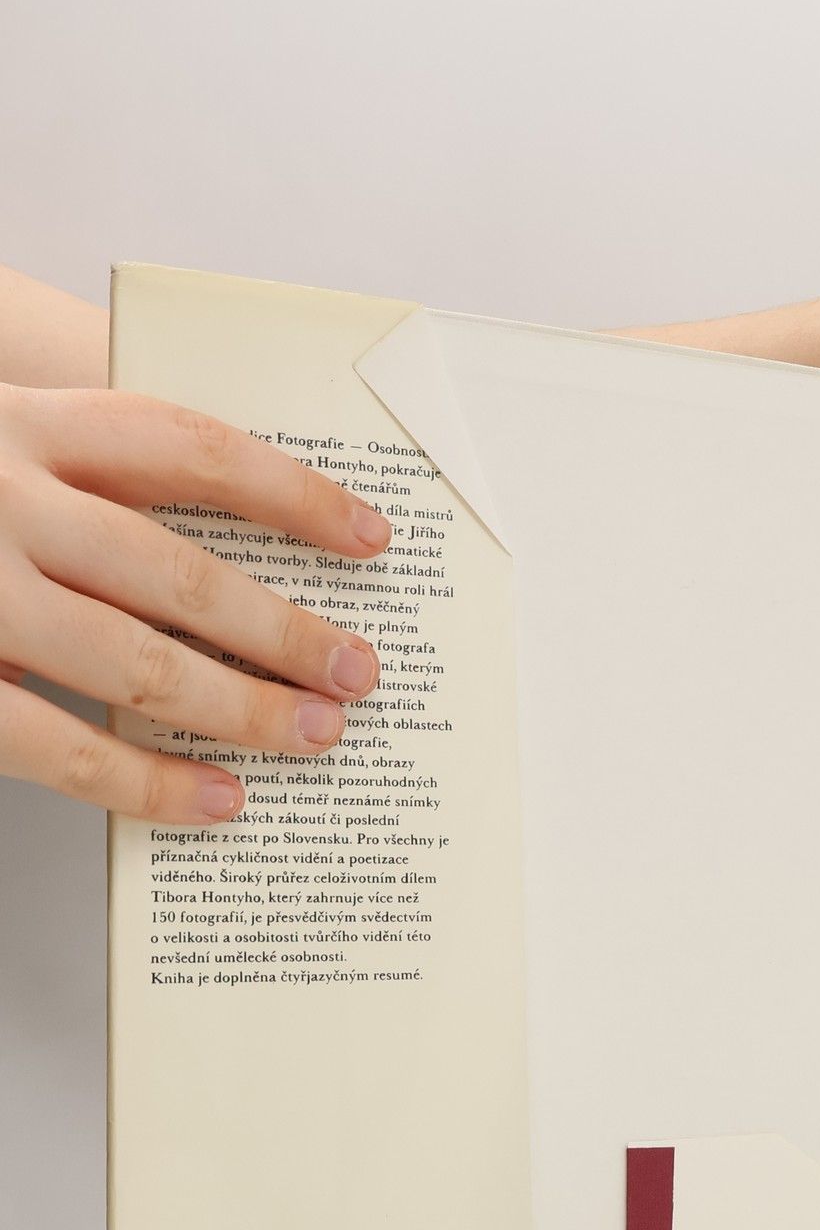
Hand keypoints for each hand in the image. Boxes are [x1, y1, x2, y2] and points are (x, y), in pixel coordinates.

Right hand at [0, 387, 388, 822]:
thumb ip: (72, 480)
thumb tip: (214, 545)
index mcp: (10, 426)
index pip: (184, 445)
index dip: (291, 492)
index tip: (373, 537)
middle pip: (179, 569)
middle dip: (285, 628)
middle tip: (361, 673)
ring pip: (134, 659)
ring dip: (240, 707)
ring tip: (316, 737)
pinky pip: (56, 744)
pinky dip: (145, 781)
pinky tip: (214, 803)